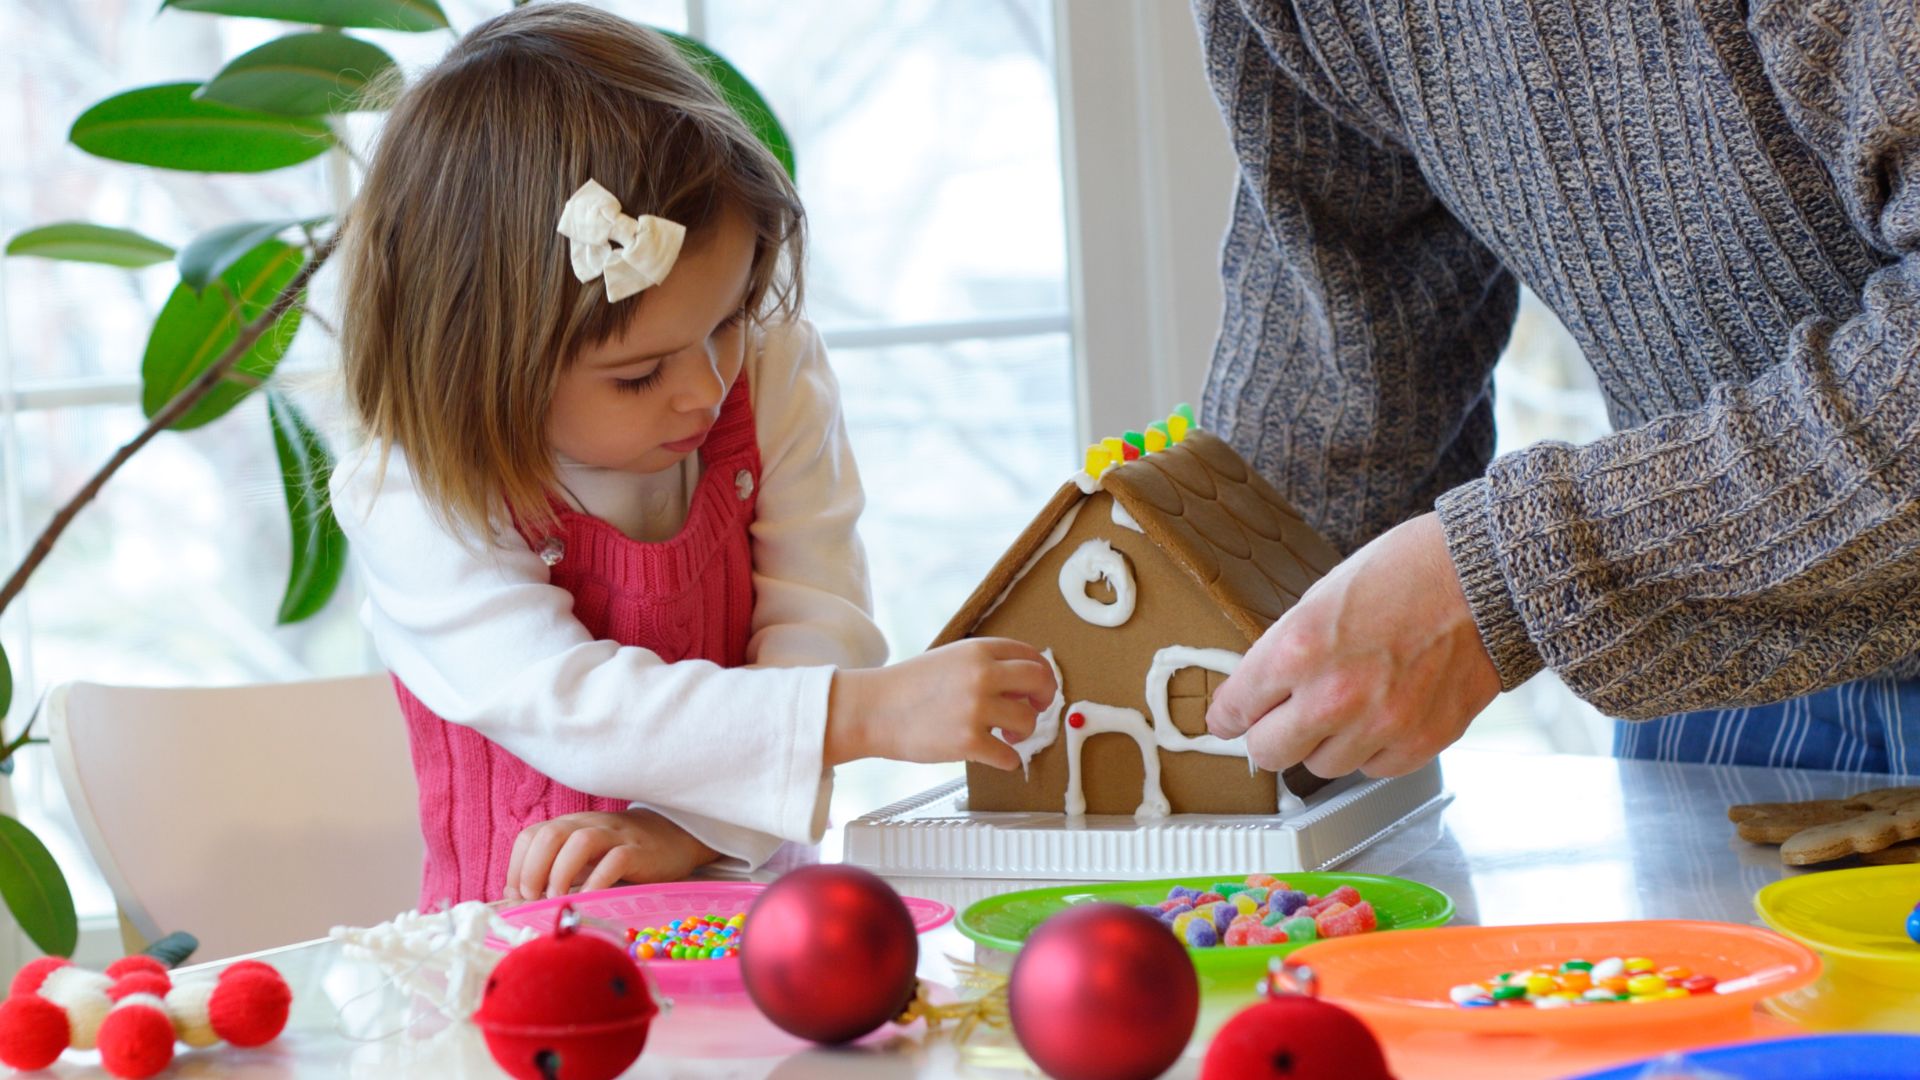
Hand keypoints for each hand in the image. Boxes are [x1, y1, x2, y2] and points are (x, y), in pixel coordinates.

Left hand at [504, 808, 717, 900]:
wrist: (674, 835)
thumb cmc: (621, 853)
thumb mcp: (585, 857)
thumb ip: (555, 871)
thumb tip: (519, 899)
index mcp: (570, 826)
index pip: (531, 835)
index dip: (517, 865)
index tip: (518, 895)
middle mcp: (588, 825)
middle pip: (549, 835)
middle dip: (533, 869)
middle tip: (534, 898)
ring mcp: (614, 836)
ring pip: (579, 841)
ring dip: (561, 873)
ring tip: (558, 899)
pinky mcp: (638, 851)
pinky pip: (615, 860)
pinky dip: (597, 881)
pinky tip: (590, 899)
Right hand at [825, 638, 1055, 770]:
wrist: (872, 709)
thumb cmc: (908, 687)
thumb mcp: (950, 659)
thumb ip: (986, 665)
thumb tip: (1023, 686)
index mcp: (978, 651)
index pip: (1030, 655)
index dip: (1042, 674)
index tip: (1040, 688)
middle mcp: (982, 675)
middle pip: (1039, 681)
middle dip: (1044, 698)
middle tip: (1036, 709)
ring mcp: (976, 708)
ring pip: (1028, 721)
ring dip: (1023, 732)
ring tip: (1004, 735)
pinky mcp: (968, 741)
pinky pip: (1010, 756)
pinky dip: (1008, 760)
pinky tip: (995, 756)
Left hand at [1206, 512, 1500, 778]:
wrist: (1486, 578)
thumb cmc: (1407, 572)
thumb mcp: (1321, 597)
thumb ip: (1285, 650)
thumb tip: (1258, 692)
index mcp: (1298, 650)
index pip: (1236, 708)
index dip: (1228, 716)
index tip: (1229, 720)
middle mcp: (1334, 696)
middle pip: (1268, 753)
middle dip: (1270, 735)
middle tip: (1282, 720)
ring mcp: (1379, 727)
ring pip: (1321, 767)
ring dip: (1325, 743)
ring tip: (1349, 705)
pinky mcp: (1419, 745)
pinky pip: (1372, 769)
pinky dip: (1372, 749)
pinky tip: (1384, 713)